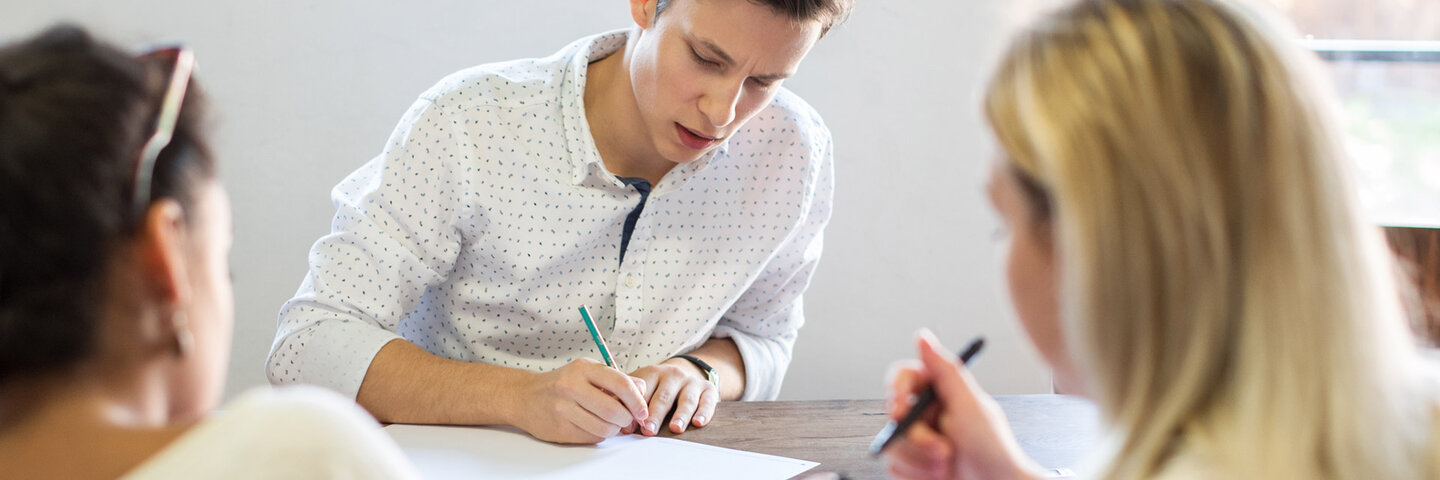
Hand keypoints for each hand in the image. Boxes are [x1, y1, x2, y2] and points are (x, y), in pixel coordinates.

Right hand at [511, 358, 649, 443]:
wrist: (525, 397)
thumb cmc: (563, 384)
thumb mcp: (588, 372)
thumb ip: (617, 380)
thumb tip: (643, 391)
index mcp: (584, 369)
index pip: (621, 384)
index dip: (637, 401)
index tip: (642, 410)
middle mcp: (572, 386)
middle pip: (615, 411)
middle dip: (627, 419)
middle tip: (627, 420)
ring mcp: (563, 409)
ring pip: (605, 428)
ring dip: (614, 429)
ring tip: (610, 423)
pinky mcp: (559, 428)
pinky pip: (591, 438)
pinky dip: (599, 435)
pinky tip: (593, 426)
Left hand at [628, 358, 719, 434]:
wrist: (686, 372)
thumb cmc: (658, 386)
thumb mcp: (643, 386)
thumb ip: (630, 402)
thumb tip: (622, 426)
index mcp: (653, 373)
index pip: (644, 390)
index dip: (636, 408)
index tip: (630, 424)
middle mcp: (673, 375)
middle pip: (664, 397)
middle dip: (656, 414)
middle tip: (649, 430)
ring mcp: (692, 382)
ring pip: (687, 400)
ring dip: (681, 415)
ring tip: (675, 428)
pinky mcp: (708, 389)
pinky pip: (708, 402)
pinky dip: (704, 412)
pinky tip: (698, 422)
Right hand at [882, 330, 1040, 479]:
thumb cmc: (992, 448)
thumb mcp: (970, 404)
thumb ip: (945, 370)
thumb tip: (923, 336)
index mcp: (939, 392)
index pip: (903, 377)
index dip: (896, 391)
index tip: (901, 409)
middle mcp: (926, 413)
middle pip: (895, 416)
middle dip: (918, 439)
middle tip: (942, 449)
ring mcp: (918, 439)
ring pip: (893, 444)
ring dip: (919, 459)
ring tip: (946, 464)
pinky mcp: (913, 463)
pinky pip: (894, 466)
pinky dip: (915, 473)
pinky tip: (938, 475)